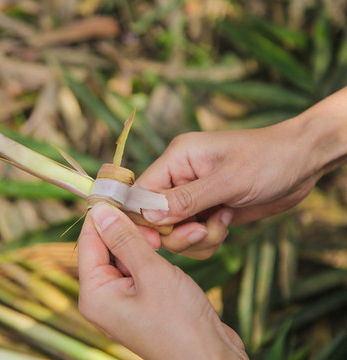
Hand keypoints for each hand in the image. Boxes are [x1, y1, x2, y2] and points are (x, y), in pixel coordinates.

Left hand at [78, 202, 247, 359]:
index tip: (115, 190)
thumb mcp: (152, 274)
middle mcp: (102, 299)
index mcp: (95, 295)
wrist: (210, 359)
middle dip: (124, 229)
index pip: (88, 242)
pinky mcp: (139, 301)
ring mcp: (120, 301)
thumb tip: (102, 210)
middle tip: (148, 217)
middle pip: (103, 248)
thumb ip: (126, 239)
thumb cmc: (181, 324)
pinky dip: (147, 256)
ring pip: (121, 256)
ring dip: (139, 241)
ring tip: (160, 234)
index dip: (101, 215)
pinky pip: (135, 269)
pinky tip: (163, 248)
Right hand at [137, 87, 346, 258]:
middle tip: (204, 230)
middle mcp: (179, 177)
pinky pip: (193, 237)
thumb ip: (186, 199)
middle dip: (179, 233)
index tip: (158, 241)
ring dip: (198, 238)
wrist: (303, 163)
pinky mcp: (206, 211)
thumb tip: (148, 216)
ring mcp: (192, 196)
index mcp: (177, 159)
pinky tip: (226, 224)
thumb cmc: (268, 160)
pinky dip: (207, 240)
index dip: (143, 219)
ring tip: (222, 224)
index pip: (141, 193)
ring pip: (174, 232)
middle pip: (155, 218)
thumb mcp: (228, 181)